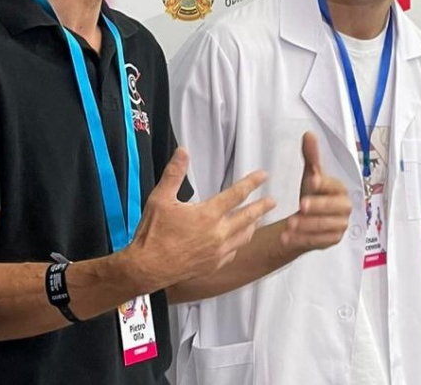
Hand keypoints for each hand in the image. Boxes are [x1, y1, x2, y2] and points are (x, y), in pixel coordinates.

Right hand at [124, 148, 275, 290]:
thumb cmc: (153, 233)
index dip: (252, 182)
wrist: (147, 269)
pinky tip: (237, 240)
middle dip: (262, 206)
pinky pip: (234, 251)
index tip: (264, 175)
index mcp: (208, 214)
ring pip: (244, 236)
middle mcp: (219, 233)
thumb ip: (174, 174)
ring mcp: (218, 251)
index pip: (237, 194)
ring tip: (258, 219)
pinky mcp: (214, 265)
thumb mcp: (160, 199)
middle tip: (273, 201)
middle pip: (249, 216)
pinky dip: (238, 243)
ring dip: (253, 225)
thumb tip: (183, 151)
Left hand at [280, 132, 350, 252]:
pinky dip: (303, 239)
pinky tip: (288, 237)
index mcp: (341, 189)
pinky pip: (319, 241)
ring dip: (307, 226)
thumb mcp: (310, 174)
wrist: (309, 218)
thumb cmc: (313, 193)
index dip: (323, 184)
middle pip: (333, 208)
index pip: (334, 186)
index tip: (312, 180)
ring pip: (325, 226)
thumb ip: (311, 156)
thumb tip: (309, 134)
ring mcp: (341, 225)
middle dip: (317, 207)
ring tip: (290, 224)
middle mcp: (345, 207)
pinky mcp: (333, 240)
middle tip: (301, 206)